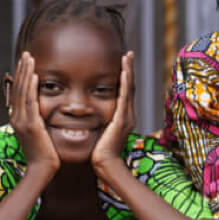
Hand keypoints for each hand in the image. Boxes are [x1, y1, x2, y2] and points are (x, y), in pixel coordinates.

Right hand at [8, 52, 59, 175]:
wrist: (41, 170)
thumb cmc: (43, 155)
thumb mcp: (37, 134)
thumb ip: (37, 122)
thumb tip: (40, 113)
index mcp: (17, 119)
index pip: (17, 93)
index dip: (20, 76)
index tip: (24, 63)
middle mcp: (16, 118)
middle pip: (17, 88)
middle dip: (21, 69)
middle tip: (26, 54)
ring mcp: (22, 121)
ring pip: (23, 91)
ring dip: (26, 73)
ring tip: (29, 58)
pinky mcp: (32, 125)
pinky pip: (31, 102)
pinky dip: (32, 87)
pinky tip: (36, 75)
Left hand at [92, 51, 135, 172]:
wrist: (106, 165)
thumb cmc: (99, 153)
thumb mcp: (99, 132)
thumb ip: (99, 122)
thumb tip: (88, 116)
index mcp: (123, 117)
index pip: (125, 92)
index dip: (125, 77)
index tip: (123, 63)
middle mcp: (128, 115)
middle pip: (130, 87)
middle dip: (129, 69)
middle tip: (129, 54)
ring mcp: (127, 117)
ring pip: (129, 89)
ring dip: (128, 71)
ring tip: (128, 56)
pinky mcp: (122, 120)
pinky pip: (124, 97)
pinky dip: (125, 84)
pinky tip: (124, 72)